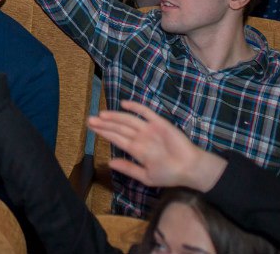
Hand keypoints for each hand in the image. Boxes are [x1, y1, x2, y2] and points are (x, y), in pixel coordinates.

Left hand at [87, 101, 225, 192]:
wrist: (190, 169)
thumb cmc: (169, 174)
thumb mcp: (146, 177)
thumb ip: (128, 169)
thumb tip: (109, 164)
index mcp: (136, 149)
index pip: (116, 138)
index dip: (103, 132)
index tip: (91, 127)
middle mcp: (140, 137)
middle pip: (119, 128)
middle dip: (104, 124)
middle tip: (89, 119)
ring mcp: (149, 129)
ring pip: (128, 120)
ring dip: (114, 116)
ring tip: (101, 115)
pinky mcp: (160, 123)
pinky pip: (146, 113)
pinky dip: (136, 107)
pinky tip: (124, 104)